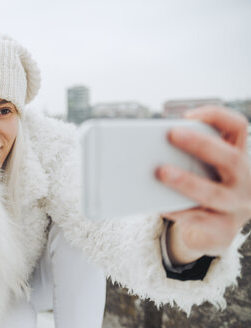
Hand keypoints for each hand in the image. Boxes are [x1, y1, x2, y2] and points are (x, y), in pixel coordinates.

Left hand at [156, 106, 250, 264]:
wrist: (212, 233)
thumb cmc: (200, 191)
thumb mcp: (200, 170)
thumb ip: (184, 157)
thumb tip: (149, 147)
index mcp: (237, 158)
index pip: (237, 128)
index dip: (216, 116)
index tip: (188, 114)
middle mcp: (244, 180)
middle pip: (231, 159)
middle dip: (201, 145)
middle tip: (172, 134)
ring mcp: (236, 207)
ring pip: (213, 194)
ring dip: (186, 181)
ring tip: (161, 172)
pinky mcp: (223, 230)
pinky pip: (199, 220)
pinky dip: (177, 211)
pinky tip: (160, 204)